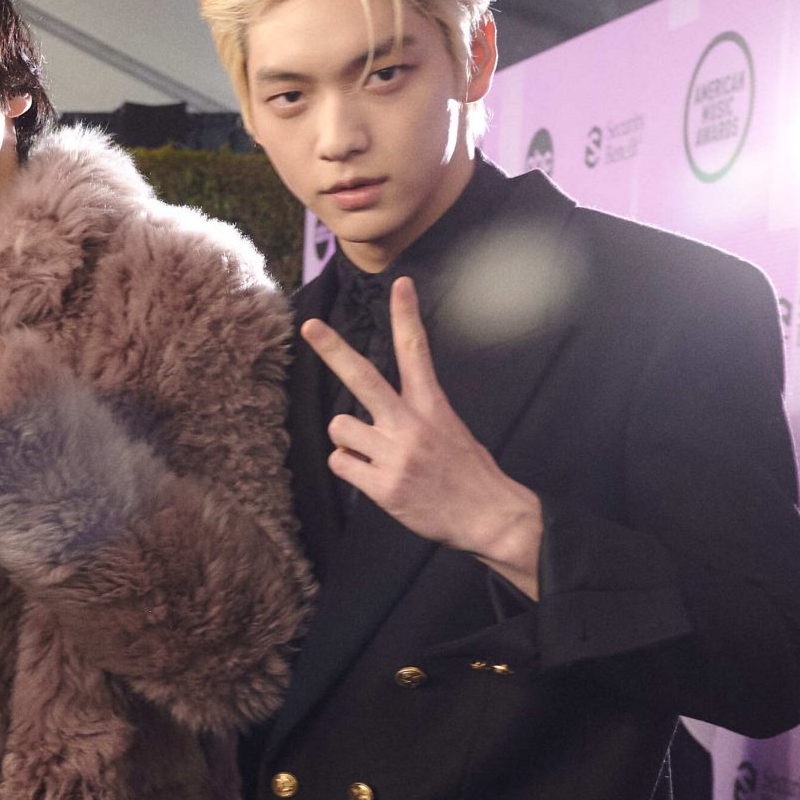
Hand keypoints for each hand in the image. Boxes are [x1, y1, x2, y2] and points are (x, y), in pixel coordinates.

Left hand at [304, 277, 543, 592]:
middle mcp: (411, 424)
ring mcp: (395, 454)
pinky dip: (350, 468)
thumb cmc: (466, 472)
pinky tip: (374, 476)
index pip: (416, 351)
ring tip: (375, 454)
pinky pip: (340, 462)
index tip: (399, 283)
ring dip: (349, 439)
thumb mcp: (451, 429)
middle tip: (309, 326)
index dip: (406, 315)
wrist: (489, 516)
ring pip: (340, 427)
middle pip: (362, 377)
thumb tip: (377, 409)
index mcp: (432, 406)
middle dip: (333, 349)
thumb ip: (417, 412)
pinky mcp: (382, 485)